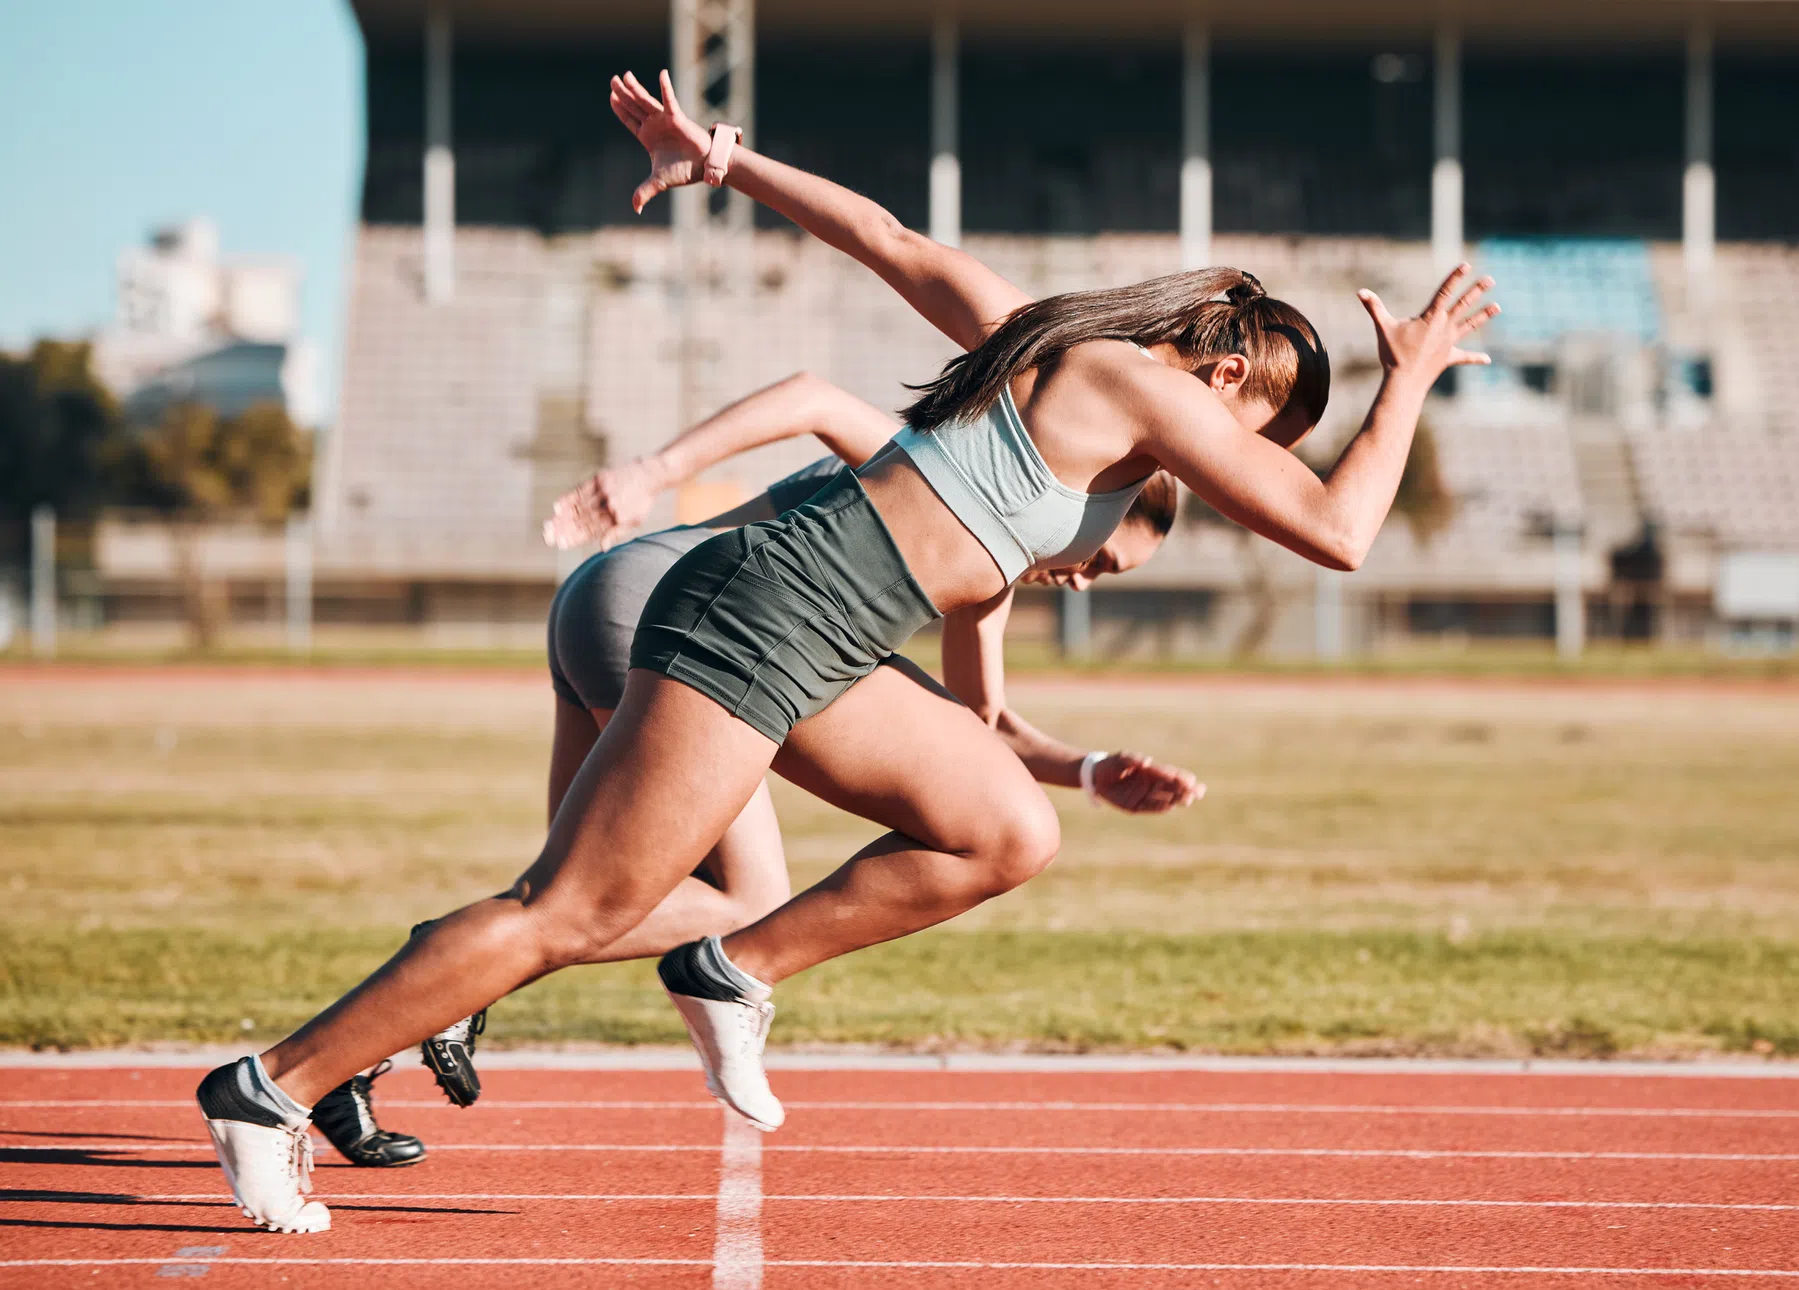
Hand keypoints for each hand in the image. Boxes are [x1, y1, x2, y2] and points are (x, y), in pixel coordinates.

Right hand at [541, 458, 666, 550]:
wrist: (650, 474)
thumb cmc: (641, 501)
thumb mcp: (635, 521)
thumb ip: (616, 534)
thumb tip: (603, 549)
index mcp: (618, 519)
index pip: (592, 531)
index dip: (575, 538)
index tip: (560, 544)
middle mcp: (610, 506)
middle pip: (582, 520)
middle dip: (563, 530)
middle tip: (547, 537)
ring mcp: (604, 491)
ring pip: (579, 507)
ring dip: (562, 518)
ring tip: (547, 526)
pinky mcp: (600, 478)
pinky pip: (581, 490)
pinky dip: (568, 498)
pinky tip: (557, 506)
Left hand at [610, 70, 710, 212]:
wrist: (705, 167)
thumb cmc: (684, 171)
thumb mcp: (659, 181)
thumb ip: (645, 191)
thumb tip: (635, 208)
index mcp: (648, 137)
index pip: (630, 120)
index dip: (620, 109)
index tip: (611, 97)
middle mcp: (654, 125)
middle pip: (633, 106)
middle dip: (622, 94)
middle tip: (612, 81)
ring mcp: (664, 120)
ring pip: (645, 101)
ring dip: (634, 88)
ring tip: (624, 76)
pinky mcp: (677, 117)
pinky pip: (669, 100)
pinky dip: (666, 88)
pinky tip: (662, 74)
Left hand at [1092, 752, 1203, 813]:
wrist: (1096, 777)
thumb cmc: (1111, 764)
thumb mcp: (1121, 758)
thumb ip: (1133, 759)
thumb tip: (1147, 761)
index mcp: (1151, 771)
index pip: (1170, 774)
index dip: (1181, 777)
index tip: (1191, 780)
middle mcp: (1152, 784)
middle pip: (1173, 788)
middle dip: (1186, 789)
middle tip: (1198, 791)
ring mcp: (1145, 795)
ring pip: (1166, 798)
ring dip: (1177, 799)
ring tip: (1188, 799)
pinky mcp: (1136, 806)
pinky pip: (1151, 808)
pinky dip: (1160, 807)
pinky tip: (1170, 805)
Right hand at [1357, 263, 1498, 381]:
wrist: (1404, 381)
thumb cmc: (1393, 354)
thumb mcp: (1382, 328)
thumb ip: (1374, 307)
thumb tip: (1360, 292)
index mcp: (1430, 317)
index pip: (1445, 292)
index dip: (1455, 277)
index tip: (1467, 265)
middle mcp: (1444, 327)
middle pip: (1463, 304)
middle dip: (1477, 290)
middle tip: (1490, 280)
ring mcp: (1449, 342)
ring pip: (1470, 325)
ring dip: (1483, 315)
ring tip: (1498, 306)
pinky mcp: (1448, 358)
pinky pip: (1464, 357)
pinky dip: (1475, 358)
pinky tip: (1487, 359)